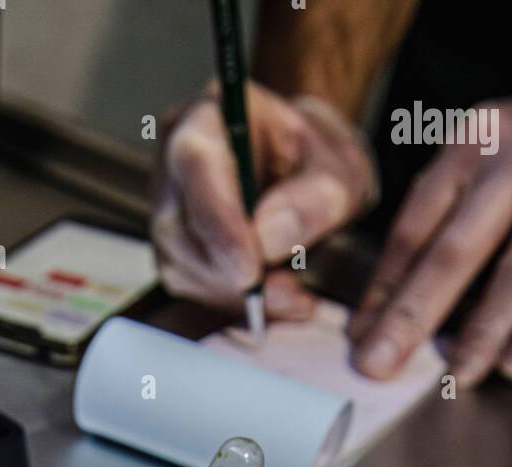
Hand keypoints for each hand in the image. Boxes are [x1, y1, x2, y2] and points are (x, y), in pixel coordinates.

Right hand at [151, 82, 377, 320]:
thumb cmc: (318, 161)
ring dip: (236, 295)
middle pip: (178, 227)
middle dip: (230, 272)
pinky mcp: (175, 249)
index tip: (251, 272)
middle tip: (289, 294)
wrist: (305, 175)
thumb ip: (319, 196)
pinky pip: (192, 287)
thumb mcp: (342, 169)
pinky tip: (274, 300)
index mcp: (211, 117)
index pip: (196, 165)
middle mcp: (175, 161)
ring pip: (181, 266)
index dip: (219, 223)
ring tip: (292, 296)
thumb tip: (267, 239)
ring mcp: (168, 207)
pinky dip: (234, 305)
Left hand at [351, 71, 511, 384]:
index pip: (416, 226)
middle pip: (458, 249)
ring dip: (486, 330)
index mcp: (472, 144)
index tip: (361, 337)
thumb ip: (430, 224)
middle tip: (381, 363)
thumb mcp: (472, 160)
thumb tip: (377, 314)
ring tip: (458, 373)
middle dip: (415, 314)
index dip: (384, 288)